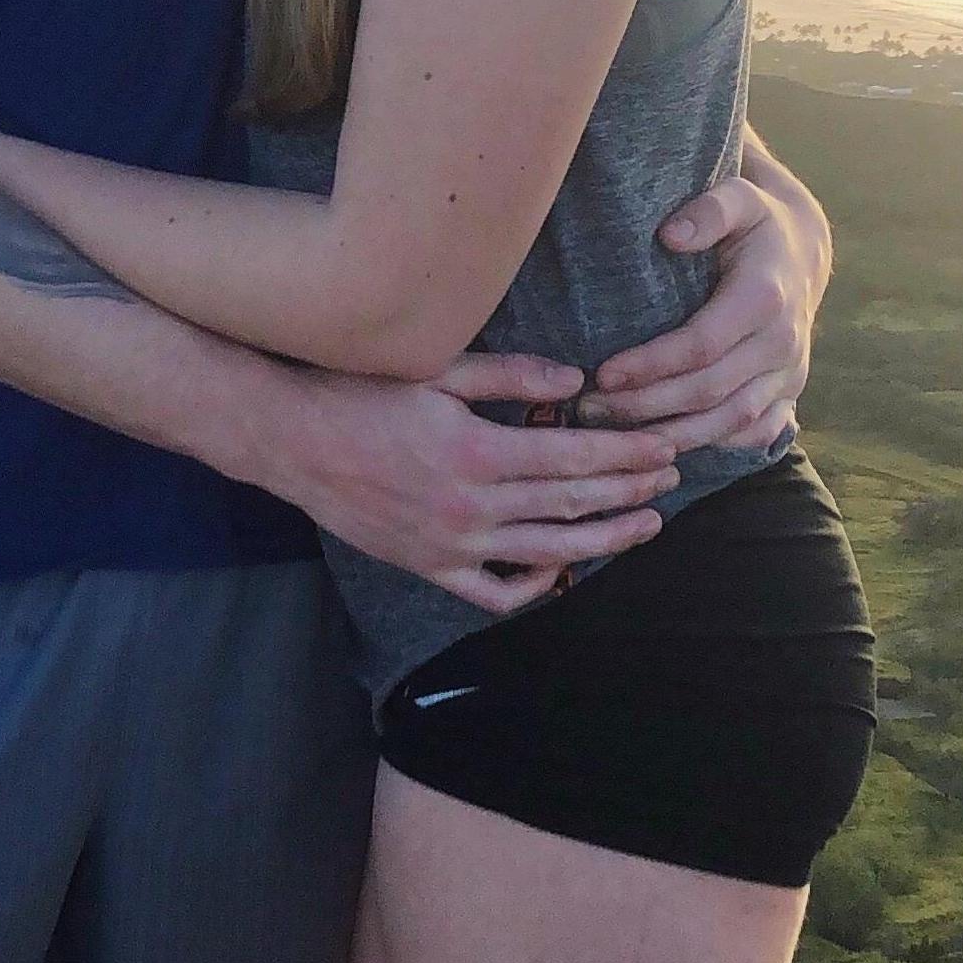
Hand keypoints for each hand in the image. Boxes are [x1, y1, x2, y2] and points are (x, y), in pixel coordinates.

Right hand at [272, 352, 678, 615]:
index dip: (625, 455)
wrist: (291, 439)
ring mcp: (451, 545)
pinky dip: (533, 586)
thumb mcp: (436, 370)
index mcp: (478, 453)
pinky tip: (559, 568)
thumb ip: (508, 377)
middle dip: (628, 491)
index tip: (662, 446)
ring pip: (547, 554)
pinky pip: (493, 592)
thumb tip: (574, 383)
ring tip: (643, 526)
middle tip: (670, 477)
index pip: (574, 459)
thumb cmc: (360, 392)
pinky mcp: (429, 567)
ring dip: (603, 541)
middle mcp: (472, 507)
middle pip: (571, 505)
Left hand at [579, 173, 824, 451]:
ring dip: (672, 436)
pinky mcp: (789, 393)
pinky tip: (663, 447)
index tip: (602, 373)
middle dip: (647, 407)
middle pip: (710, 392)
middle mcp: (783, 342)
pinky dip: (711, 446)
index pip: (702, 346)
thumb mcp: (738, 196)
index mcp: (765, 297)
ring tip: (615, 436)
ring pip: (731, 423)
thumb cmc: (753, 222)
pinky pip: (753, 433)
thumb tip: (671, 234)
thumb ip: (709, 208)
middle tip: (590, 410)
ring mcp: (790, 373)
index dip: (651, 365)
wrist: (801, 252)